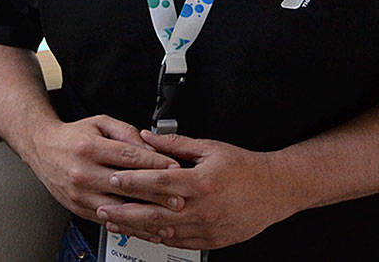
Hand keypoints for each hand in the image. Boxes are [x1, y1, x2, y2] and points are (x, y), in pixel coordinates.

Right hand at [22, 115, 179, 222]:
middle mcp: (83, 172)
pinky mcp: (79, 208)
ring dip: (145, 216)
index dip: (155, 163)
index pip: (128, 157)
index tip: (175, 168)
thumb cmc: (73, 136)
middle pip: (126, 186)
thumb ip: (127, 133)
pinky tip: (146, 229)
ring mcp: (80, 193)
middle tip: (179, 199)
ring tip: (167, 221)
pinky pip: (108, 220)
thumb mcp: (100, 123)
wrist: (42, 148)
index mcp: (89, 147)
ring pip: (118, 209)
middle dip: (156, 194)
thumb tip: (152, 147)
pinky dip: (129, 226)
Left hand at [96, 130, 296, 249]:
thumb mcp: (209, 147)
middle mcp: (203, 208)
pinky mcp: (211, 240)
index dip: (132, 181)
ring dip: (136, 228)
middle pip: (154, 213)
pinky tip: (143, 232)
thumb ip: (174, 143)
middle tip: (103, 207)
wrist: (275, 190)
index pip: (158, 183)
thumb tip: (147, 136)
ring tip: (115, 222)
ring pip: (163, 231)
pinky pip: (178, 242)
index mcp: (202, 182)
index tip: (114, 179)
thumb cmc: (245, 167)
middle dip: (124, 211)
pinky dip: (157, 237)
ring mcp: (207, 227)